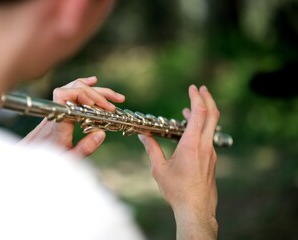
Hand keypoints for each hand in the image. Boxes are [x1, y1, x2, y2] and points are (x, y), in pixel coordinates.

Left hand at [20, 76, 124, 158]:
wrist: (28, 158)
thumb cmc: (47, 160)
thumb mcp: (68, 159)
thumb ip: (84, 148)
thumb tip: (102, 134)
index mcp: (58, 123)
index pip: (65, 96)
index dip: (83, 95)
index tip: (98, 106)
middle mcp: (56, 112)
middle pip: (75, 89)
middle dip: (97, 95)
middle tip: (113, 107)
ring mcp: (57, 108)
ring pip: (74, 88)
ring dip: (96, 91)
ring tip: (116, 98)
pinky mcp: (58, 110)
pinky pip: (70, 91)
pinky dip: (84, 86)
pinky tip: (94, 82)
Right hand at [138, 85, 218, 238]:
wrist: (196, 209)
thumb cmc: (177, 190)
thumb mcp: (159, 169)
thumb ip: (152, 149)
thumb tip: (143, 136)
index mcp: (192, 145)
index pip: (199, 114)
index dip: (197, 98)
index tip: (193, 87)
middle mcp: (205, 146)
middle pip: (212, 115)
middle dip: (207, 99)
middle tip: (201, 89)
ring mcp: (211, 153)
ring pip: (211, 126)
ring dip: (203, 114)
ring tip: (189, 109)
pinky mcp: (212, 160)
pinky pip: (208, 137)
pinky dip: (202, 128)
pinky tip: (190, 132)